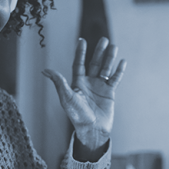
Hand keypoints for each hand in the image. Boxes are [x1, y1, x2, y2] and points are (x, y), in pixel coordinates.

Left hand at [42, 38, 125, 155]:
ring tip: (114, 46)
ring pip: (106, 69)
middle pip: (94, 63)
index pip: (79, 64)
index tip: (82, 40)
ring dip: (110, 58)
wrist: (92, 129)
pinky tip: (122, 61)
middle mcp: (89, 83)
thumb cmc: (77, 115)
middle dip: (99, 51)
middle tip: (104, 40)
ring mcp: (100, 87)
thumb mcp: (67, 97)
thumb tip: (45, 70)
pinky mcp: (109, 93)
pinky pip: (115, 79)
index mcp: (77, 83)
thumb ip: (59, 82)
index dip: (80, 52)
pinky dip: (119, 70)